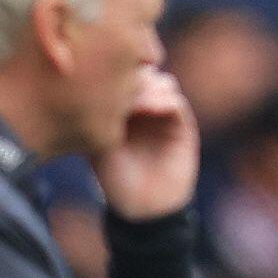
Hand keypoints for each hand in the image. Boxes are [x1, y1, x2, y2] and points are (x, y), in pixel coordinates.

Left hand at [92, 68, 199, 221]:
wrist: (142, 208)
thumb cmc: (113, 177)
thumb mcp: (96, 139)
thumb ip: (99, 109)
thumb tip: (94, 76)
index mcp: (122, 105)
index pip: (121, 71)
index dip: (114, 69)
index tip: (100, 79)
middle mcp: (145, 106)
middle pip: (142, 69)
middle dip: (132, 74)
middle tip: (119, 85)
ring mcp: (164, 116)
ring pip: (162, 80)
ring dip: (148, 86)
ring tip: (133, 101)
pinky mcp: (182, 128)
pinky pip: (176, 101)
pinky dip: (163, 99)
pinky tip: (148, 109)